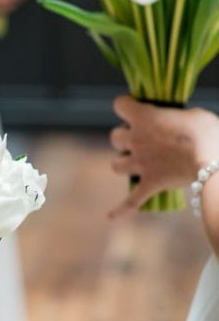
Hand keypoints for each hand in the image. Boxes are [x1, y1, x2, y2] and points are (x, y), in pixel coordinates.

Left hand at [108, 95, 218, 217]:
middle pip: (114, 137)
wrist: (214, 162)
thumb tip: (174, 123)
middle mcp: (136, 140)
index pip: (120, 105)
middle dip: (124, 137)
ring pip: (115, 165)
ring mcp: (141, 164)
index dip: (126, 106)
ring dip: (122, 163)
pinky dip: (121, 209)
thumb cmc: (207, 131)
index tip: (135, 109)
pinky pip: (130, 201)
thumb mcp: (193, 114)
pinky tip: (111, 216)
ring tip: (133, 162)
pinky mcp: (150, 184)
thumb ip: (175, 117)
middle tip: (140, 138)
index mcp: (144, 117)